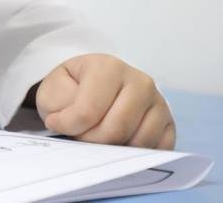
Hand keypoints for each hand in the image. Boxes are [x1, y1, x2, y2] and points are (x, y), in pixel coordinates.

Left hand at [35, 53, 175, 148]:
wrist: (91, 87)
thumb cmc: (72, 88)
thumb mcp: (54, 88)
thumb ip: (59, 102)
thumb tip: (71, 123)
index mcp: (109, 67)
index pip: (89, 110)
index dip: (68, 125)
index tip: (55, 123)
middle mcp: (141, 82)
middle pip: (116, 129)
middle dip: (91, 141)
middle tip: (78, 135)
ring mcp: (159, 103)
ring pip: (138, 143)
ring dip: (113, 149)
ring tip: (97, 137)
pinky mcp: (169, 124)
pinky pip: (156, 151)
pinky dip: (135, 155)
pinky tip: (117, 143)